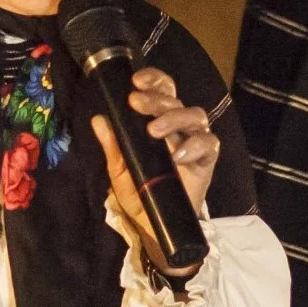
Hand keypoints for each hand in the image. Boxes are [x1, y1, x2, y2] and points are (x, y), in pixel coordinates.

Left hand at [90, 67, 217, 277]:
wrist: (154, 226)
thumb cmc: (139, 193)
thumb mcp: (120, 169)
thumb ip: (112, 145)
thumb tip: (98, 119)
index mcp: (159, 121)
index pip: (163, 91)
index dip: (154, 80)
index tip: (136, 81)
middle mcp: (179, 127)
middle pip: (176, 101)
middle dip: (156, 99)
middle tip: (136, 103)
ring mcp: (195, 142)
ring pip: (195, 115)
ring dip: (174, 118)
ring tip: (154, 131)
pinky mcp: (206, 161)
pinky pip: (209, 145)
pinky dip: (194, 146)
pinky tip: (177, 155)